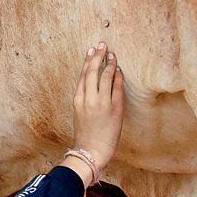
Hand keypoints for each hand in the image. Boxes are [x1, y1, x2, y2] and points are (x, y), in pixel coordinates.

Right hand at [68, 42, 124, 180]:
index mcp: (78, 99)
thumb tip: (92, 84)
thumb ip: (84, 98)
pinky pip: (116, 88)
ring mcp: (101, 103)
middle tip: (103, 45)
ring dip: (110, 64)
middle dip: (98, 56)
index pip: (83, 74)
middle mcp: (88, 98)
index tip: (91, 50)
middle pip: (93, 71)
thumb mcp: (79, 113)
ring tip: (113, 55)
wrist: (91, 151)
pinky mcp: (114, 109)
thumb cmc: (86, 134)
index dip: (88, 60)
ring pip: (105, 76)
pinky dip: (118, 77)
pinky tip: (119, 70)